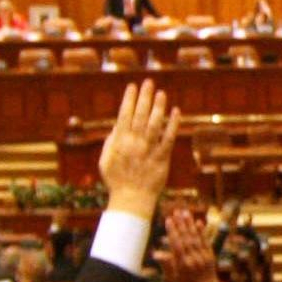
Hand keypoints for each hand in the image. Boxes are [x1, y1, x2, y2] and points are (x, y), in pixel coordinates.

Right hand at [97, 81, 180, 220]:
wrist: (132, 199)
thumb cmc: (116, 180)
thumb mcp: (105, 160)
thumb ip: (111, 141)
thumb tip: (117, 125)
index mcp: (119, 142)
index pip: (124, 115)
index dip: (129, 99)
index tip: (132, 86)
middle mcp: (134, 143)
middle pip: (140, 115)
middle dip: (144, 97)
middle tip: (148, 82)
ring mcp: (149, 150)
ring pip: (154, 124)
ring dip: (158, 107)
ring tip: (161, 93)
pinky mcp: (162, 158)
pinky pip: (168, 138)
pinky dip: (173, 124)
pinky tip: (176, 112)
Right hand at [160, 204, 223, 281]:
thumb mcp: (171, 276)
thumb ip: (165, 263)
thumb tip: (154, 254)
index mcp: (182, 264)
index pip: (176, 244)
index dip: (172, 231)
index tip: (169, 220)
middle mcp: (193, 259)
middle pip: (186, 238)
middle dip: (181, 224)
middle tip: (177, 211)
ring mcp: (203, 257)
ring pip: (196, 238)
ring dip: (190, 224)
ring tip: (186, 212)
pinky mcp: (211, 256)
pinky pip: (206, 242)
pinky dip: (202, 232)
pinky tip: (199, 222)